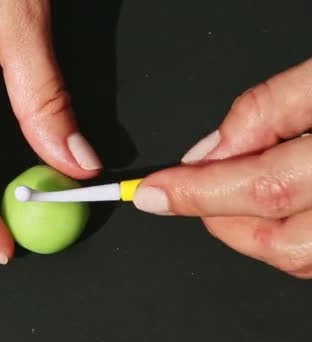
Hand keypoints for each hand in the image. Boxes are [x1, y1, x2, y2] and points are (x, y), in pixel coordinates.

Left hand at [133, 58, 311, 277]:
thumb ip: (269, 109)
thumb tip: (210, 151)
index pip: (261, 187)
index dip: (197, 192)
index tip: (153, 192)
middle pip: (281, 241)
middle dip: (218, 218)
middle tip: (187, 190)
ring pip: (302, 260)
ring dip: (249, 234)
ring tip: (226, 195)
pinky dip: (287, 239)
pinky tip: (274, 209)